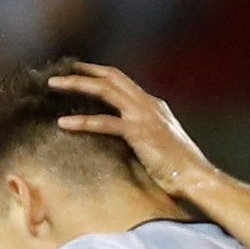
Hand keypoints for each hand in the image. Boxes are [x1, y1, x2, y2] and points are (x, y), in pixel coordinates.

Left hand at [47, 62, 218, 201]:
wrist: (196, 177)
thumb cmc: (178, 167)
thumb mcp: (159, 142)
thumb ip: (142, 132)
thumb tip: (123, 137)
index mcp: (153, 105)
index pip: (121, 80)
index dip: (98, 73)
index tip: (79, 71)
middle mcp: (148, 103)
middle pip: (110, 77)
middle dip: (83, 71)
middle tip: (59, 72)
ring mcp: (143, 114)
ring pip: (104, 90)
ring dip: (76, 85)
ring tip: (53, 85)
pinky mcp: (138, 131)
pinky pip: (105, 122)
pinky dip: (82, 121)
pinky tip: (63, 123)